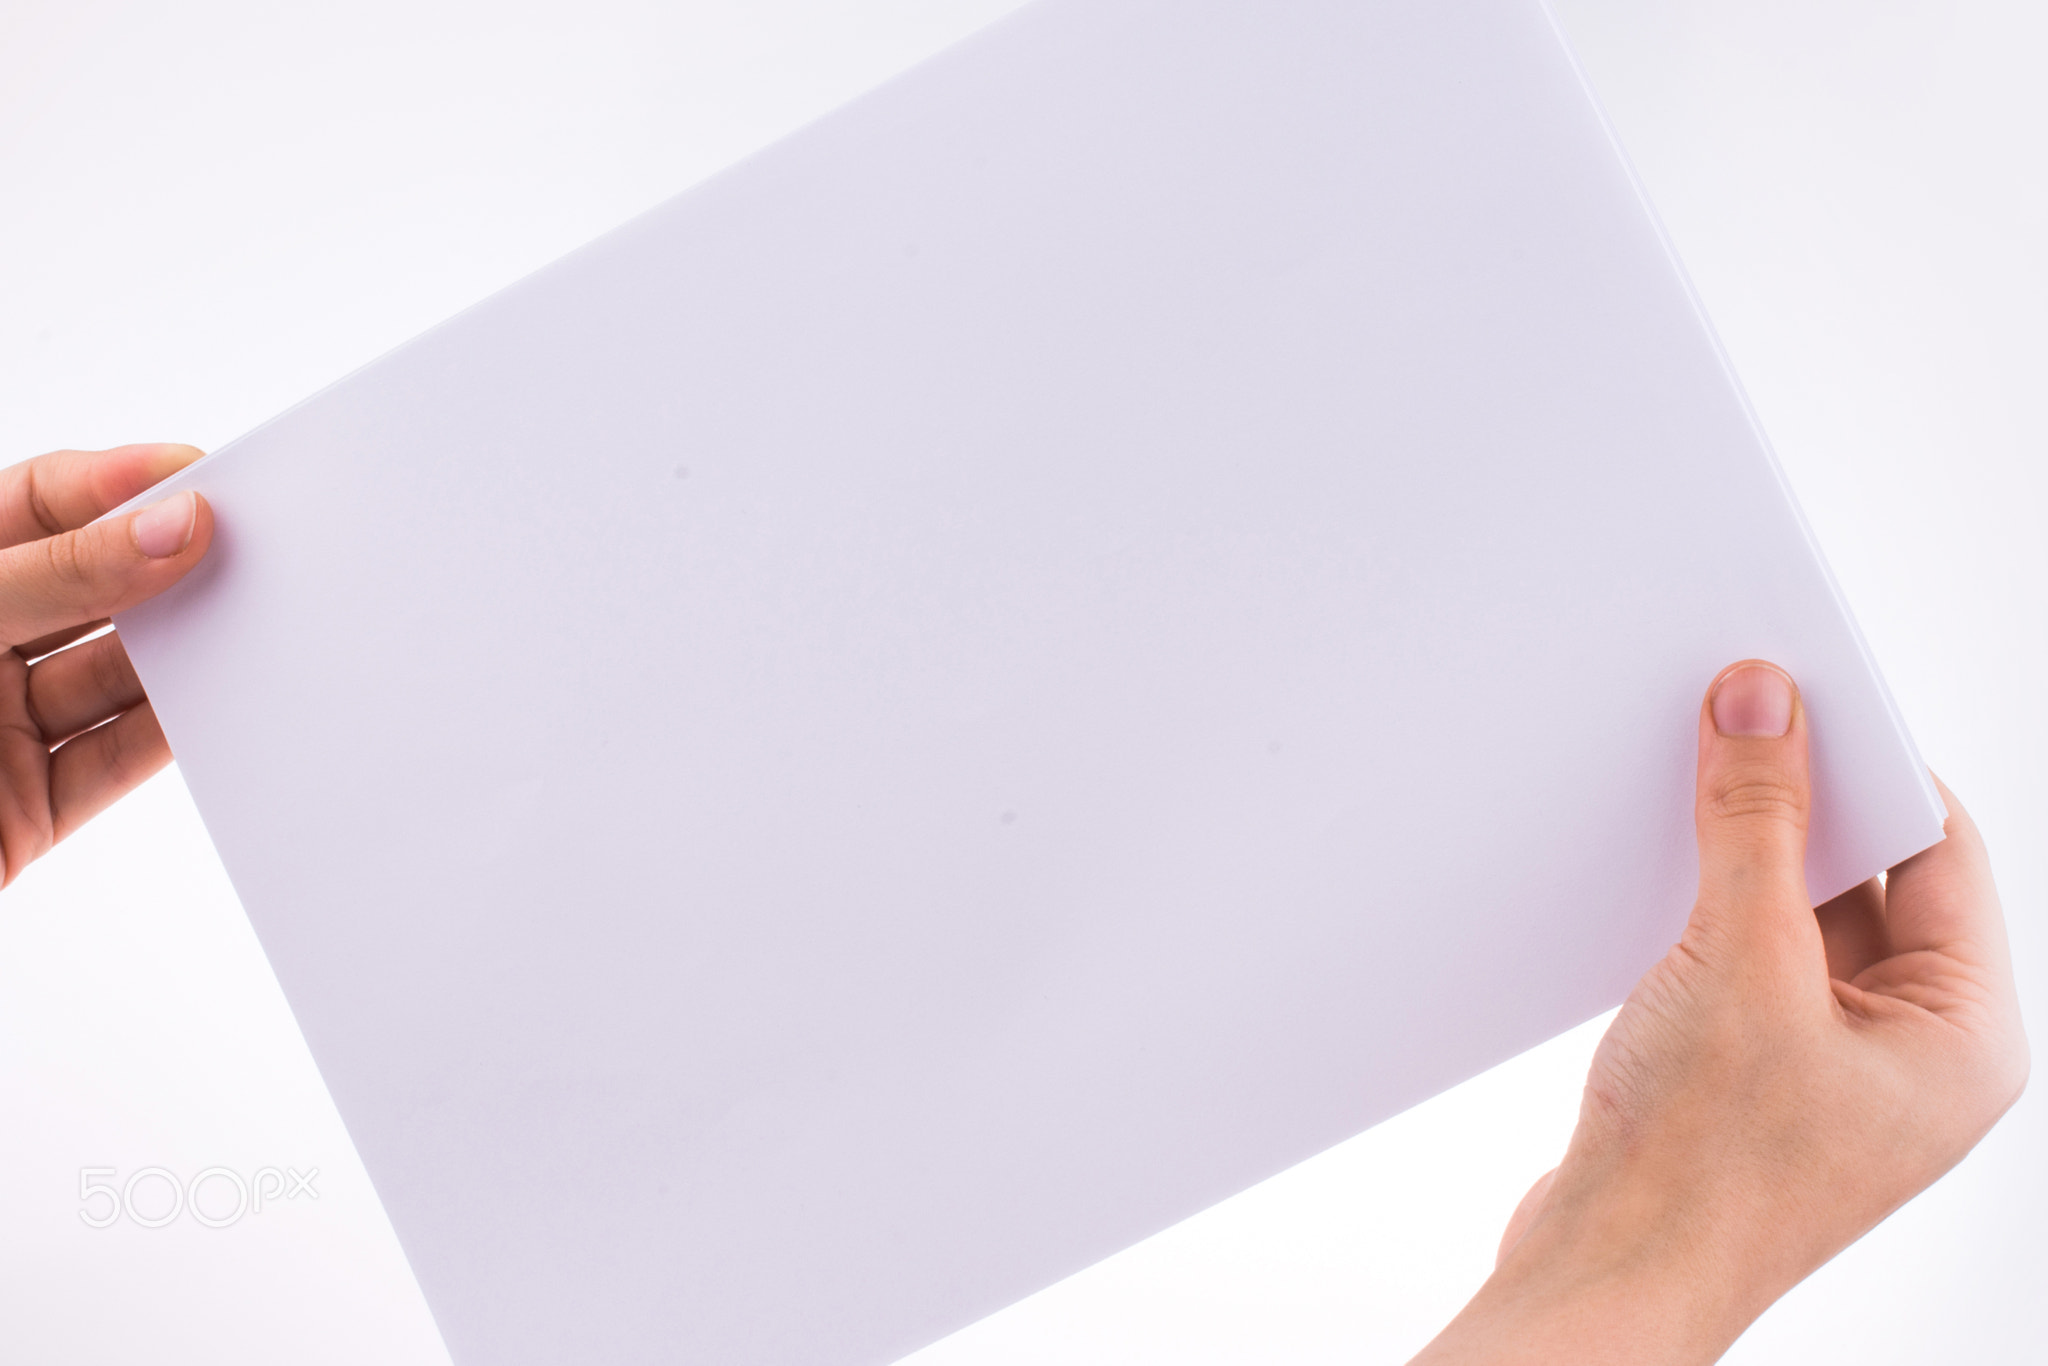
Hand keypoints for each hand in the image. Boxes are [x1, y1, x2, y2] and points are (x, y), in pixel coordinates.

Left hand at [0, 444, 213, 885]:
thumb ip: (54, 576)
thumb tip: (170, 525)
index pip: (30, 505)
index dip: (112, 484)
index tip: (198, 478)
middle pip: (85, 587)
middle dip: (161, 566)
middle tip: (243, 548)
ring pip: (110, 675)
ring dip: (179, 654)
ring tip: (246, 627)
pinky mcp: (21, 812)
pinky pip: (113, 760)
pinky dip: (171, 736)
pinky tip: (219, 705)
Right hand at [1412, 660, 2028, 1363]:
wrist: (1605, 1277)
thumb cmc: (1699, 1169)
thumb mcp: (1739, 965)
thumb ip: (1756, 824)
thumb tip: (1763, 704)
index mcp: (1964, 1038)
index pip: (1943, 851)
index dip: (1871, 763)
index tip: (1801, 693)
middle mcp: (1914, 1052)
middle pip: (1873, 876)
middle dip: (1799, 805)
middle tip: (1731, 728)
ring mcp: (1835, 1067)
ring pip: (1802, 915)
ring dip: (1744, 857)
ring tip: (1684, 801)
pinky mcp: (1760, 1073)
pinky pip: (1751, 957)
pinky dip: (1708, 908)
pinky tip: (1655, 876)